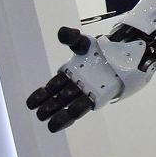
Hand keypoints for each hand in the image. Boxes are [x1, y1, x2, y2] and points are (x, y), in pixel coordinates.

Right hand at [26, 26, 154, 131]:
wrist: (125, 52)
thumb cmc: (101, 49)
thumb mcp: (85, 42)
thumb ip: (73, 38)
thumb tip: (62, 32)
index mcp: (70, 73)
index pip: (53, 86)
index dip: (41, 95)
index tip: (30, 103)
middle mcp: (77, 84)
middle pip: (59, 98)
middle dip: (49, 106)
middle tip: (40, 114)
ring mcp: (88, 91)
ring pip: (70, 105)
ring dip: (60, 115)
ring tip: (50, 124)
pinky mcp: (100, 96)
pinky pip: (85, 107)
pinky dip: (74, 113)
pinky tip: (67, 119)